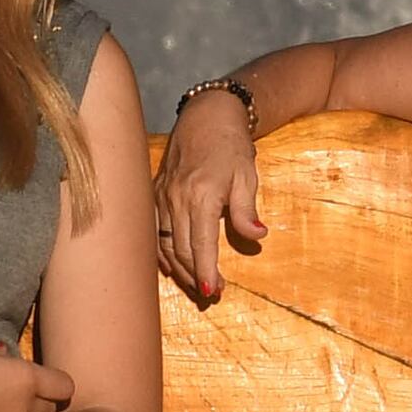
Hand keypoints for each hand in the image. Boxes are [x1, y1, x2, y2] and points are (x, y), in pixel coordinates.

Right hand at [158, 91, 263, 303]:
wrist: (206, 117)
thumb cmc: (231, 147)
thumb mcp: (247, 175)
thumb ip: (247, 209)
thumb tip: (258, 236)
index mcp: (201, 195)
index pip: (200, 244)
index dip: (206, 271)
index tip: (214, 291)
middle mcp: (176, 198)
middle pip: (180, 249)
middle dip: (195, 276)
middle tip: (212, 294)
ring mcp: (162, 197)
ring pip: (164, 244)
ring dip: (179, 268)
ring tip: (196, 285)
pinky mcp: (154, 194)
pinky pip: (153, 232)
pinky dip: (161, 252)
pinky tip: (172, 265)